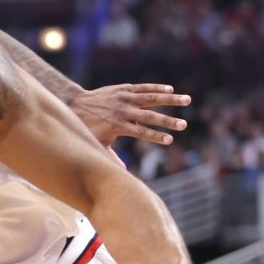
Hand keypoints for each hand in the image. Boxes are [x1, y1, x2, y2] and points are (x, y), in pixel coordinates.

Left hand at [69, 83, 190, 146]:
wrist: (76, 104)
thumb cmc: (89, 128)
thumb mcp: (98, 144)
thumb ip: (111, 158)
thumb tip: (121, 175)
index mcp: (118, 126)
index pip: (141, 132)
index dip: (156, 137)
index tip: (171, 141)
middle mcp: (123, 111)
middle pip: (149, 116)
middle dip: (168, 121)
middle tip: (184, 125)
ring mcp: (124, 98)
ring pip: (150, 98)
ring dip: (170, 99)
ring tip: (187, 100)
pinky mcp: (124, 89)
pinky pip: (143, 88)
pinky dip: (156, 88)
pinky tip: (171, 89)